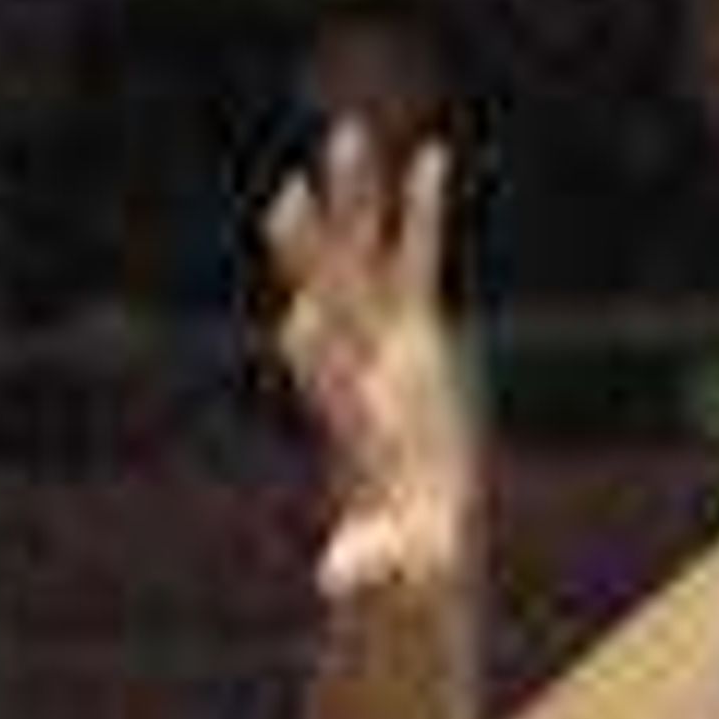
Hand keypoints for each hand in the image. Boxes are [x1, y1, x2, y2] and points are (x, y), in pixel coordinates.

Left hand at [267, 123, 472, 604]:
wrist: (407, 536)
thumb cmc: (401, 565)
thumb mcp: (392, 572)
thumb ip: (369, 568)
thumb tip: (341, 582)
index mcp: (353, 426)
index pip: (326, 386)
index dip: (317, 358)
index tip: (298, 324)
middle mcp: (358, 371)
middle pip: (331, 305)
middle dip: (313, 258)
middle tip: (286, 200)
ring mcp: (384, 344)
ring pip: (367, 262)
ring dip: (358, 204)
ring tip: (349, 136)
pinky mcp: (415, 333)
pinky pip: (418, 262)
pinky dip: (422, 214)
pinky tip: (432, 158)